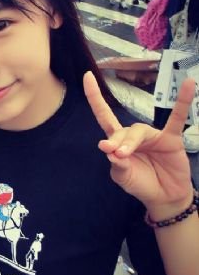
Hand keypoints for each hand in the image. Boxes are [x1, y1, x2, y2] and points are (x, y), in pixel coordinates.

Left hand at [83, 72, 193, 219]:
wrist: (164, 197)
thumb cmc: (140, 184)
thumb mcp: (123, 177)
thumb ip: (116, 164)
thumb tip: (107, 149)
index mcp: (119, 142)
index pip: (104, 116)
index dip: (95, 97)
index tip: (86, 77)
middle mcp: (134, 135)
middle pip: (122, 130)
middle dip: (117, 142)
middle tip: (117, 156)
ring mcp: (153, 136)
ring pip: (139, 130)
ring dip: (131, 141)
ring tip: (125, 154)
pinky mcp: (171, 139)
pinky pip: (177, 118)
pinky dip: (183, 102)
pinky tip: (189, 85)